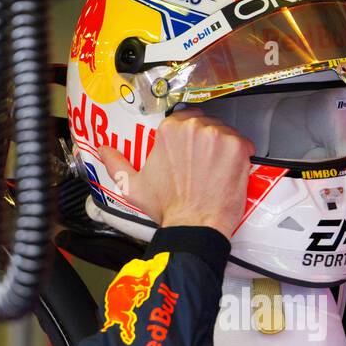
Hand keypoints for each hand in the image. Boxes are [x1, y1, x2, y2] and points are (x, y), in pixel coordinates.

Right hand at [98, 107, 253, 237]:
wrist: (194, 226)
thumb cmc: (168, 208)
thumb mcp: (132, 186)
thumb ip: (116, 163)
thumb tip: (102, 149)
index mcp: (169, 130)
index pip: (185, 119)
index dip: (190, 137)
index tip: (192, 151)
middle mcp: (194, 128)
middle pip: (206, 124)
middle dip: (207, 142)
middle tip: (205, 165)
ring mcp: (218, 136)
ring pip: (225, 133)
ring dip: (223, 149)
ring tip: (216, 171)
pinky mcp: (238, 147)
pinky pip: (243, 143)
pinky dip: (240, 156)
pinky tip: (230, 172)